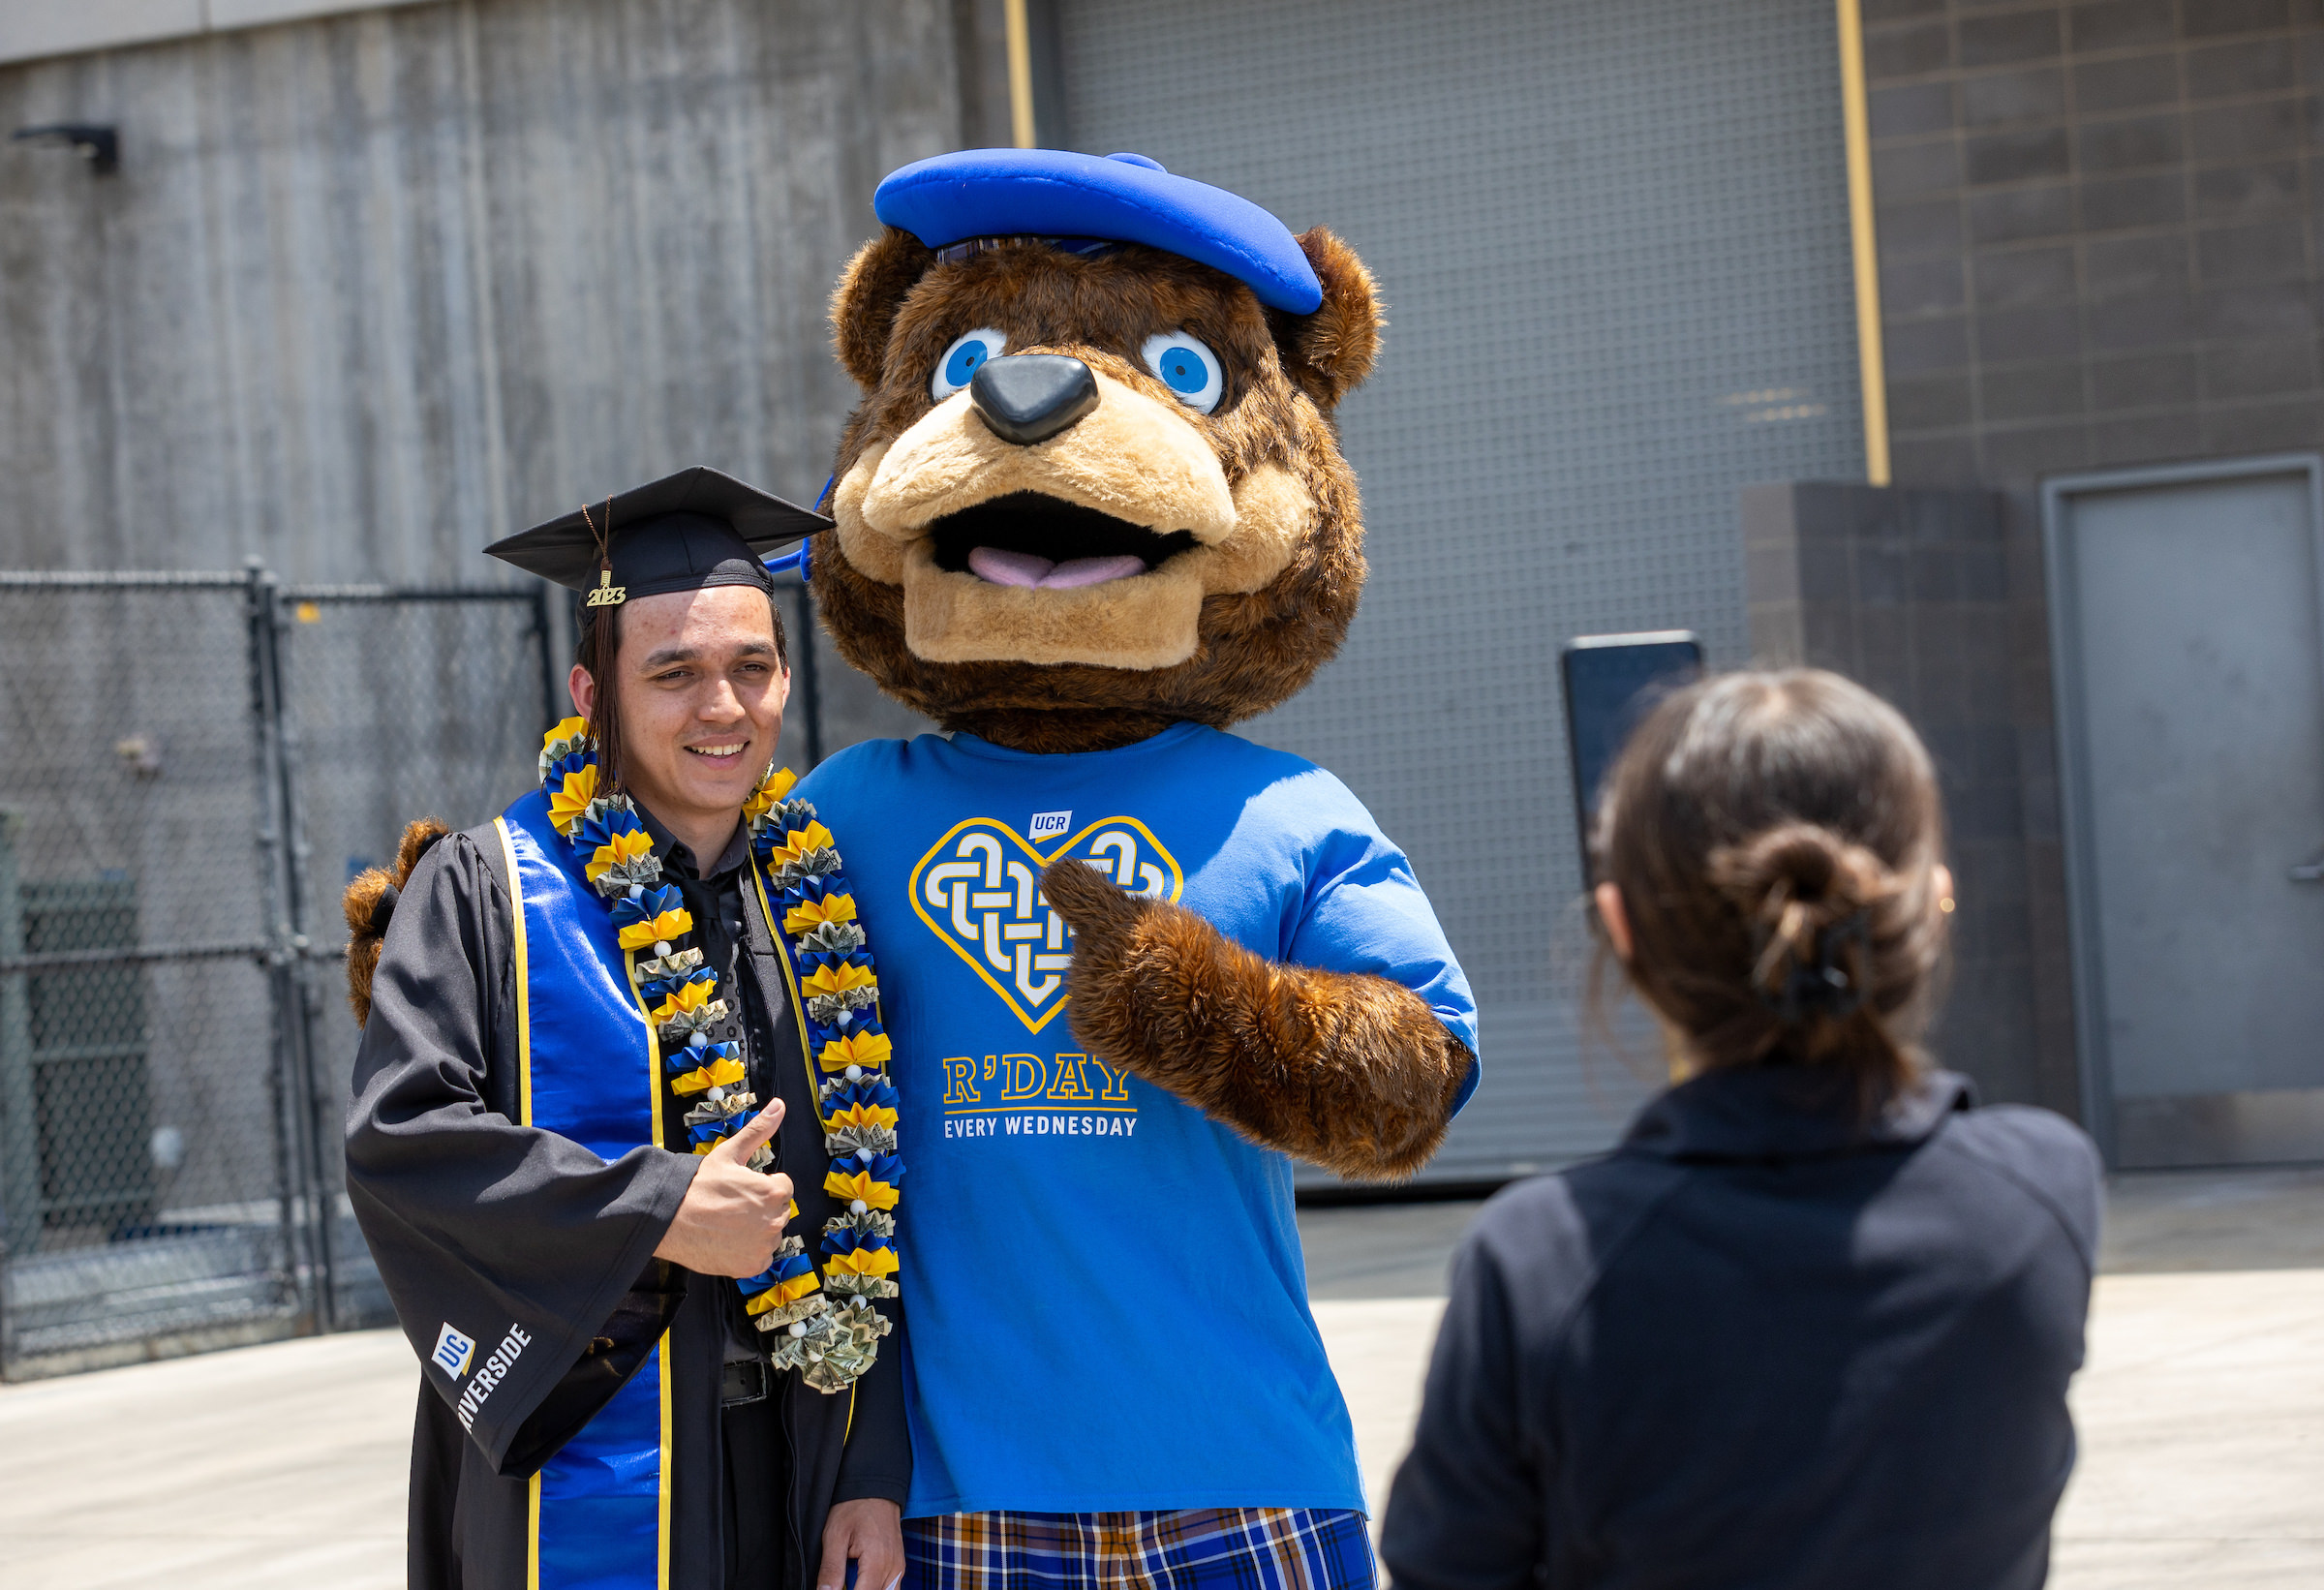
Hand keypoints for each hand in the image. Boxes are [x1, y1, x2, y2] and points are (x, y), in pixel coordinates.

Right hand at [651, 1099, 790, 1277]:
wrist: (669, 1220)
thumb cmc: (698, 1186)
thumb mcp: (729, 1153)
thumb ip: (759, 1130)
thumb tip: (780, 1105)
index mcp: (773, 1191)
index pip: (782, 1188)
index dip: (761, 1186)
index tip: (740, 1189)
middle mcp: (775, 1221)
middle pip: (778, 1211)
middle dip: (761, 1208)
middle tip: (732, 1207)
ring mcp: (764, 1246)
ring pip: (770, 1235)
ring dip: (756, 1231)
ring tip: (728, 1224)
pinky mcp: (751, 1266)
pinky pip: (760, 1258)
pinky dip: (748, 1253)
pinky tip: (728, 1242)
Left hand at [818, 1497, 902, 1589]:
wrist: (875, 1489)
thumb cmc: (855, 1507)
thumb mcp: (835, 1536)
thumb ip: (831, 1569)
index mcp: (877, 1561)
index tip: (833, 1589)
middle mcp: (893, 1568)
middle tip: (841, 1582)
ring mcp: (898, 1568)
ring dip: (866, 1589)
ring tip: (850, 1580)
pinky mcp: (898, 1567)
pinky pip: (890, 1588)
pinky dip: (875, 1588)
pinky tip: (860, 1580)